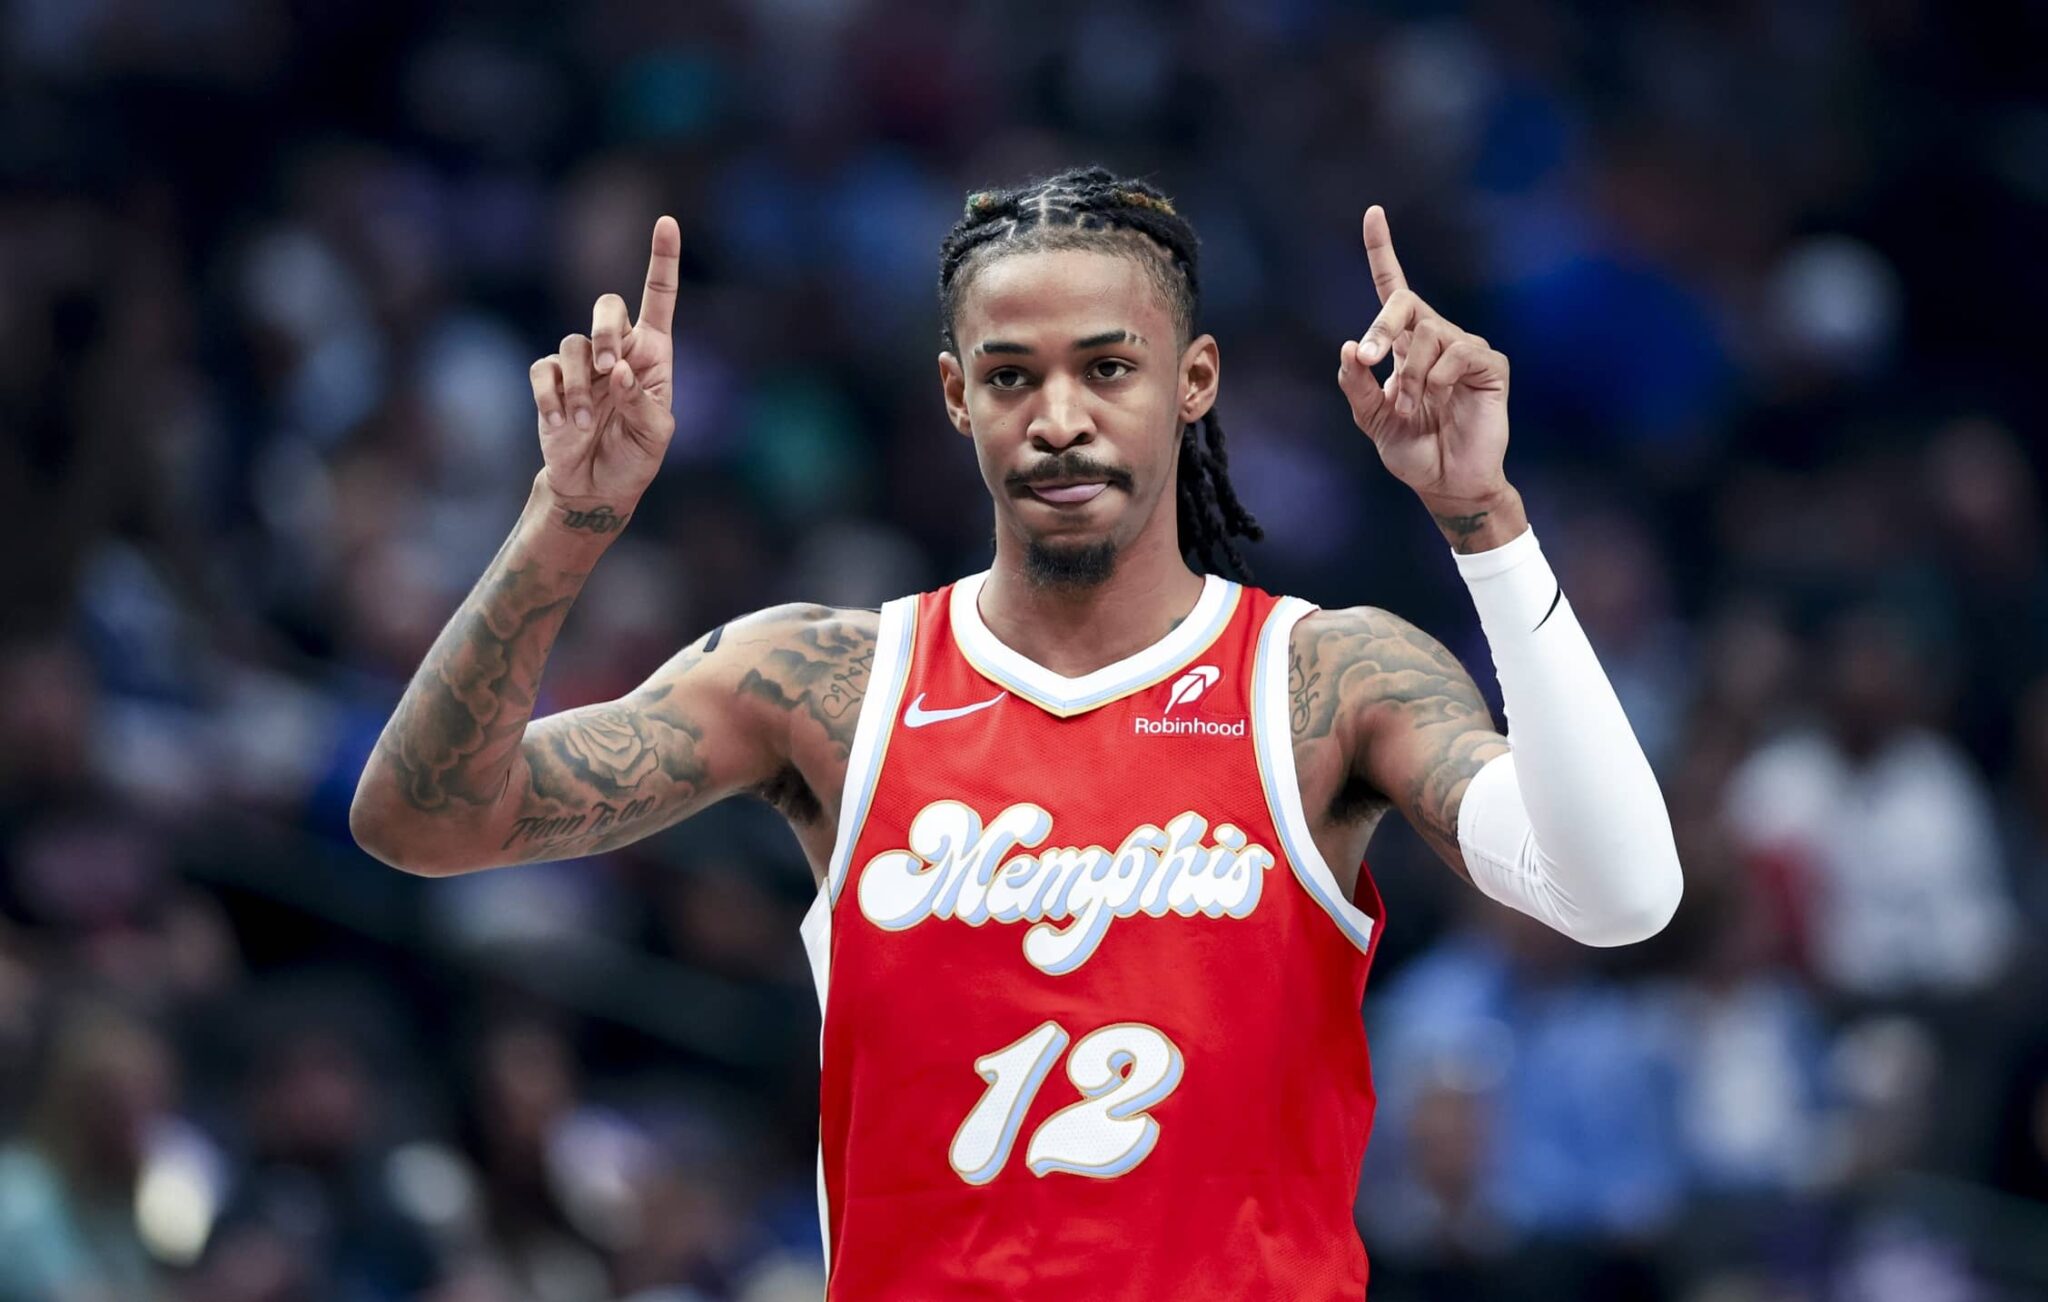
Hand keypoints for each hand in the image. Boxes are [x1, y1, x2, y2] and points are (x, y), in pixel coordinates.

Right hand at [529, 216, 680, 506]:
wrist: (595, 486)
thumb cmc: (634, 458)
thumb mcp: (655, 437)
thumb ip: (643, 403)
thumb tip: (618, 373)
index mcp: (652, 354)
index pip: (659, 297)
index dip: (662, 259)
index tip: (666, 221)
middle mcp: (616, 350)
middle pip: (607, 306)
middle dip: (605, 330)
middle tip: (608, 367)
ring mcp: (580, 364)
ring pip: (571, 344)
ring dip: (578, 385)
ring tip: (583, 422)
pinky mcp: (549, 381)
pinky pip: (543, 371)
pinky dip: (553, 398)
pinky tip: (563, 424)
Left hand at [1336, 206, 1510, 509]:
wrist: (1446, 483)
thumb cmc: (1412, 450)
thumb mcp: (1371, 419)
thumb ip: (1355, 385)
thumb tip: (1349, 346)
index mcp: (1404, 344)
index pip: (1394, 288)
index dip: (1382, 250)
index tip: (1373, 212)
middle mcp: (1435, 337)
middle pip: (1404, 302)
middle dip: (1381, 327)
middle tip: (1368, 360)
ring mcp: (1464, 348)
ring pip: (1427, 334)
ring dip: (1408, 375)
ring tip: (1410, 408)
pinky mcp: (1489, 365)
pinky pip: (1458, 352)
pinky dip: (1438, 377)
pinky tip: (1438, 399)